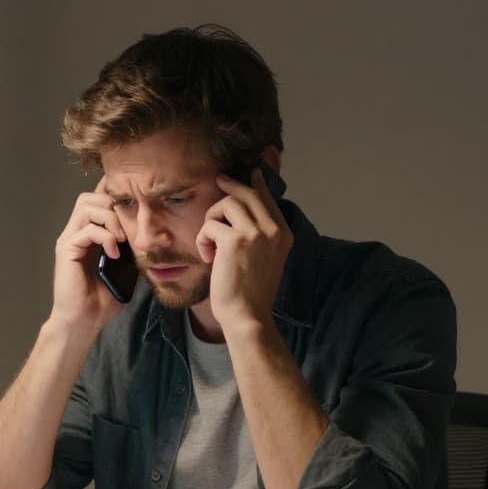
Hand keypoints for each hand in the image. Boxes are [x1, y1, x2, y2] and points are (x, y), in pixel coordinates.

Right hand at [48, 176, 127, 332]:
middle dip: (112, 205)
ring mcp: (69, 239)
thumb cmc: (102, 299)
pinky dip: (104, 237)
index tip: (135, 206)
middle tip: (128, 228)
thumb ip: (132, 249)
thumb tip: (154, 237)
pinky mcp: (66, 249)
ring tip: (122, 239)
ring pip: (86, 206)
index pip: (97, 201)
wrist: (84, 320)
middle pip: (89, 197)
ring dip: (109, 218)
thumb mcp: (126, 269)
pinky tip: (113, 253)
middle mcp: (76, 232)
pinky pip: (86, 229)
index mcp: (89, 234)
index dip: (114, 197)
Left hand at [195, 168, 293, 331]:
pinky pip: (210, 225)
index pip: (268, 199)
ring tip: (210, 243)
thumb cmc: (250, 291)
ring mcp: (256, 233)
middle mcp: (274, 230)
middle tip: (219, 179)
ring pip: (226, 204)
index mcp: (284, 234)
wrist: (247, 315)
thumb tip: (242, 210)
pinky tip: (208, 258)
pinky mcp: (235, 240)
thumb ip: (260, 235)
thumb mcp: (265, 258)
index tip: (249, 172)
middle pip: (248, 193)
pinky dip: (203, 240)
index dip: (255, 183)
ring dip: (211, 220)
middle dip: (230, 185)